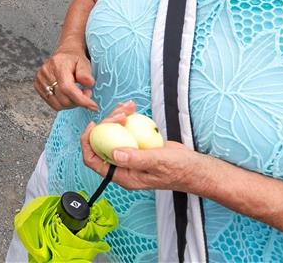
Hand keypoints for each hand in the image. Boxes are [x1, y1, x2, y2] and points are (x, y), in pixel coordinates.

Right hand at [34, 45, 96, 110]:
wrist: (64, 55)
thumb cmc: (75, 59)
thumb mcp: (84, 62)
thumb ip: (86, 73)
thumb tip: (89, 83)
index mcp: (58, 64)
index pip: (67, 87)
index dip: (81, 99)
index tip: (93, 106)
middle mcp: (46, 72)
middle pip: (63, 99)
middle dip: (78, 101)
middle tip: (87, 93)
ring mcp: (40, 80)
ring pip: (57, 104)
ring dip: (71, 104)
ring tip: (78, 94)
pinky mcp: (38, 86)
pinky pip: (52, 104)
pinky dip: (63, 103)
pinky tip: (68, 95)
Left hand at [79, 101, 214, 194]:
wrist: (195, 167)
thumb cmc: (179, 170)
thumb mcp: (158, 163)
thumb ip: (136, 159)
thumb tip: (114, 153)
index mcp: (123, 175)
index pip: (94, 161)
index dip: (88, 143)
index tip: (93, 125)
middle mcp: (123, 166)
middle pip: (102, 142)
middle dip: (107, 125)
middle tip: (121, 114)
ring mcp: (130, 154)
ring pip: (114, 134)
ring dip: (117, 117)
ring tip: (128, 107)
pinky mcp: (137, 145)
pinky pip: (126, 130)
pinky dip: (127, 118)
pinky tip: (132, 108)